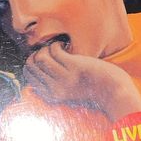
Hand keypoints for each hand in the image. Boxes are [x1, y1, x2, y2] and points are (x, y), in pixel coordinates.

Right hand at [24, 42, 140, 119]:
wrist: (113, 91)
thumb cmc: (90, 88)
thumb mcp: (66, 91)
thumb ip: (50, 83)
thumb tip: (31, 66)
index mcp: (51, 96)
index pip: (28, 75)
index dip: (31, 62)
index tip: (42, 58)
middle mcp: (55, 89)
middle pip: (31, 64)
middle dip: (37, 53)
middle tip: (50, 51)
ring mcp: (64, 78)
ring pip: (41, 56)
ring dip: (47, 48)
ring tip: (58, 48)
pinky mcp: (74, 67)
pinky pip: (54, 50)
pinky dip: (57, 44)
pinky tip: (65, 45)